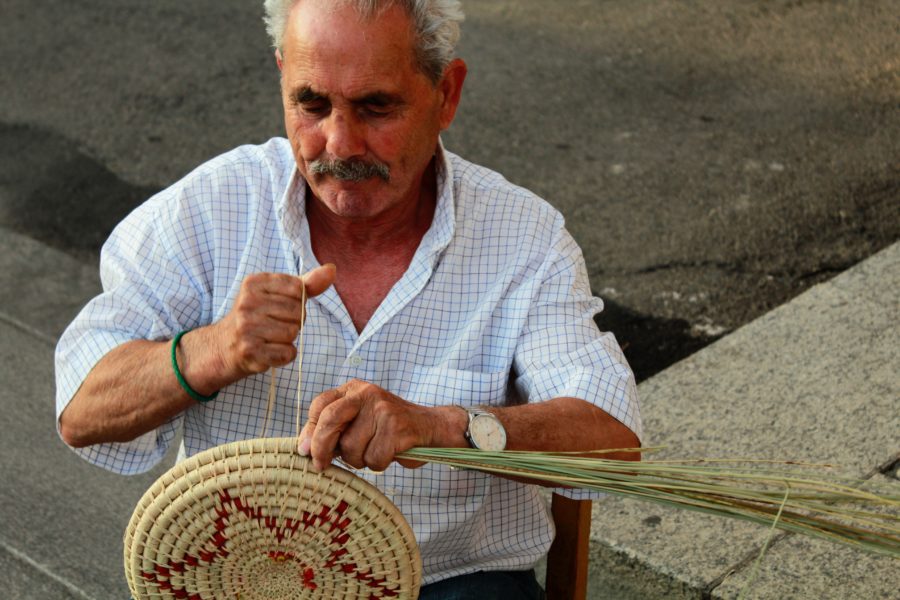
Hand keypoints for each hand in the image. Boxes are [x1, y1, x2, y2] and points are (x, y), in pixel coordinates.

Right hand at [212, 264, 334, 380]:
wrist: (224, 345)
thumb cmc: (258, 316)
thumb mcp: (278, 294)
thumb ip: (307, 283)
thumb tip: (332, 269)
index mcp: (254, 282)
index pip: (298, 289)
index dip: (297, 301)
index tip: (279, 306)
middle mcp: (247, 302)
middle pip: (298, 312)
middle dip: (293, 321)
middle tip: (273, 324)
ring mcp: (246, 327)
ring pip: (293, 333)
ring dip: (287, 339)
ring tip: (269, 337)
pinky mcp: (250, 351)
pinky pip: (287, 353)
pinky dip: (284, 356)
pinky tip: (268, 351)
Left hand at [297, 379, 453, 471]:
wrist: (430, 426)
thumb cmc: (387, 428)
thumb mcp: (359, 419)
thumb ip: (334, 428)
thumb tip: (305, 449)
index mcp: (353, 389)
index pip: (321, 405)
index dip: (309, 430)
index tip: (305, 452)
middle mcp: (366, 394)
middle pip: (330, 420)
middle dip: (321, 447)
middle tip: (321, 466)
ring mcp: (382, 409)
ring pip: (352, 447)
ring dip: (359, 459)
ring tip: (374, 451)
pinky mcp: (396, 427)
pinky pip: (374, 457)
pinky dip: (379, 463)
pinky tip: (389, 453)